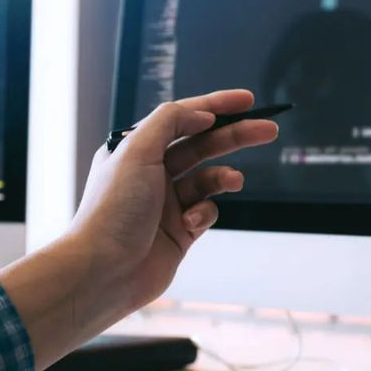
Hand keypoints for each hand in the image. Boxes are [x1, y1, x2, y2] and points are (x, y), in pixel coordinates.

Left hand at [70, 89, 276, 321]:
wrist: (103, 271)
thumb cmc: (113, 209)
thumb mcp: (137, 150)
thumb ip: (171, 121)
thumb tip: (203, 114)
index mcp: (136, 149)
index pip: (182, 117)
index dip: (216, 106)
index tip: (247, 100)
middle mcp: (151, 173)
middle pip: (202, 145)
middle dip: (234, 136)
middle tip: (267, 130)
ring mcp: (166, 203)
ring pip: (207, 180)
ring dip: (223, 177)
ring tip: (235, 181)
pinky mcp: (179, 232)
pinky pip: (206, 212)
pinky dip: (205, 214)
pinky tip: (191, 223)